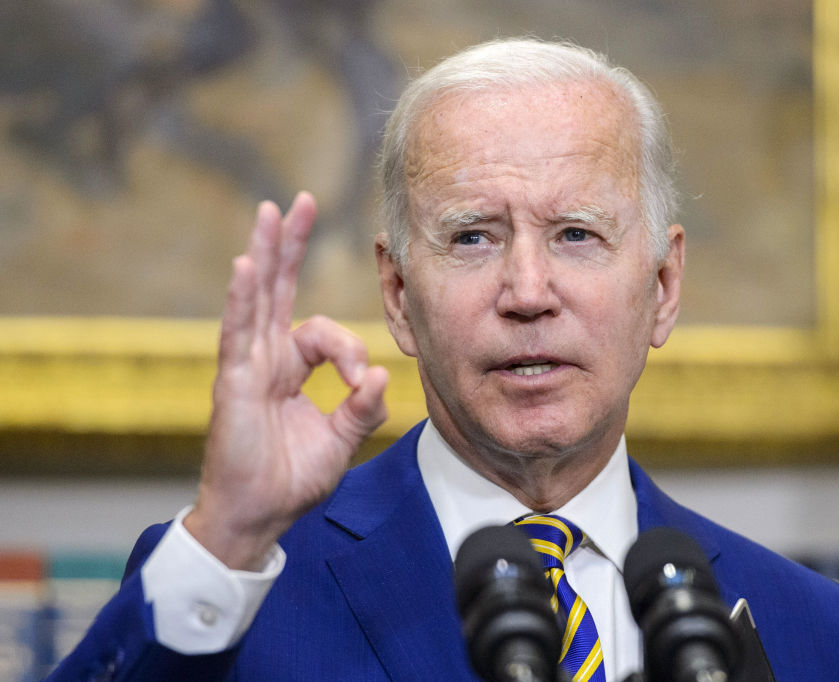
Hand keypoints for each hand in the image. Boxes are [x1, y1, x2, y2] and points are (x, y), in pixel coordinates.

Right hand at [185, 192, 387, 569]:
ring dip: (264, 254)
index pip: (323, 332)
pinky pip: (237, 334)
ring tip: (271, 213)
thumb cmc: (292, 479)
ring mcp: (246, 366)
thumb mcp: (341, 439)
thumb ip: (362, 407)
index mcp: (290, 367)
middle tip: (299, 203)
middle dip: (290, 245)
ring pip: (256, 298)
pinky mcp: (232, 383)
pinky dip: (241, 299)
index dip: (349, 349)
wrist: (259, 516)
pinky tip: (245, 266)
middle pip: (279, 289)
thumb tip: (381, 374)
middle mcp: (266, 358)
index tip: (361, 382)